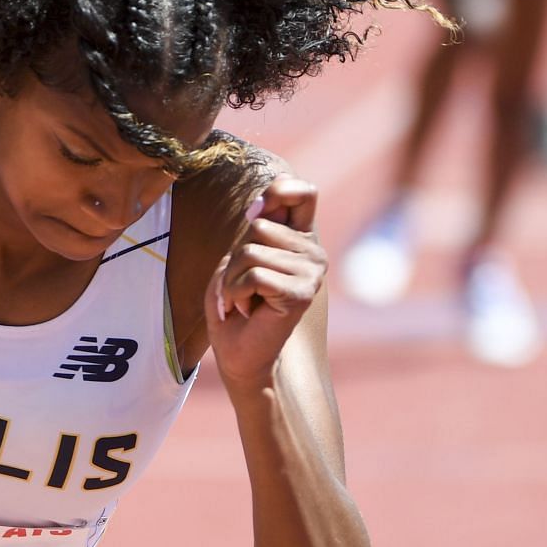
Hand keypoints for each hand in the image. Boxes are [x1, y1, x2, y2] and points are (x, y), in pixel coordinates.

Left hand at [204, 175, 325, 393]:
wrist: (239, 355)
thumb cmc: (234, 304)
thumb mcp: (238, 255)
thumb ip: (254, 226)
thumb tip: (258, 213)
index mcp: (300, 237)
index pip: (303, 191)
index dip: (278, 191)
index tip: (255, 211)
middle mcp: (312, 252)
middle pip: (258, 226)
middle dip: (235, 257)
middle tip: (244, 286)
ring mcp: (311, 272)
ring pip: (250, 252)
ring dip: (233, 279)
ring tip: (245, 300)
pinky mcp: (302, 293)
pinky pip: (253, 276)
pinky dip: (236, 293)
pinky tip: (248, 310)